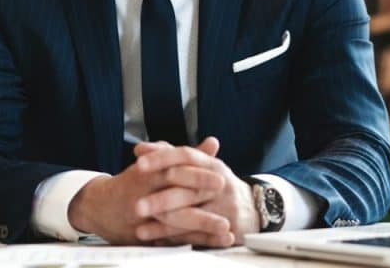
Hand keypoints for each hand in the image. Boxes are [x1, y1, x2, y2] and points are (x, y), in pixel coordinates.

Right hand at [67, 141, 227, 244]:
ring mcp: (144, 219)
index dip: (198, 176)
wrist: (100, 206)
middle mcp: (144, 196)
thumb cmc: (134, 182)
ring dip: (202, 227)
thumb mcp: (157, 163)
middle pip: (174, 199)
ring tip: (225, 229)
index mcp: (148, 173)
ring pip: (174, 223)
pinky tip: (214, 241)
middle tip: (227, 207)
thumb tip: (212, 143)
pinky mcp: (145, 237)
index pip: (174, 172)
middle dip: (201, 202)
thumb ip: (187, 155)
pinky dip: (195, 241)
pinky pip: (172, 241)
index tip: (221, 178)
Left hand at [133, 136, 260, 246]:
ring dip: (165, 225)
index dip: (163, 158)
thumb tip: (140, 148)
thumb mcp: (200, 165)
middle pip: (188, 190)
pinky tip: (158, 241)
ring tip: (142, 230)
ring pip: (191, 217)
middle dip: (161, 200)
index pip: (186, 156)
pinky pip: (198, 236)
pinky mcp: (226, 228)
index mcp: (210, 164)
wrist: (253, 207)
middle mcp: (219, 183)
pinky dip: (176, 239)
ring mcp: (224, 206)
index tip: (139, 164)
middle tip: (137, 206)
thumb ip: (169, 155)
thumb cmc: (216, 183)